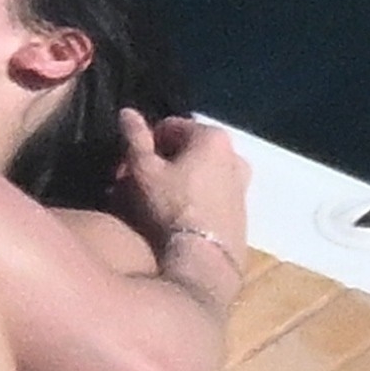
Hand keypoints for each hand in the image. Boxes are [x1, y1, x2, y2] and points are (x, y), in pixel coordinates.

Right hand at [111, 113, 248, 255]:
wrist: (205, 258)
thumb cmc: (171, 207)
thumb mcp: (144, 171)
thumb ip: (135, 138)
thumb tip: (127, 112)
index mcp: (212, 137)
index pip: (170, 126)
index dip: (145, 142)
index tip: (129, 163)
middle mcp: (235, 154)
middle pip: (188, 149)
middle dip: (162, 161)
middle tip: (137, 183)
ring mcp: (242, 183)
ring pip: (200, 171)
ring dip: (178, 179)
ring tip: (156, 202)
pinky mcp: (242, 208)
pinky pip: (211, 192)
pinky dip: (194, 196)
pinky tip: (177, 216)